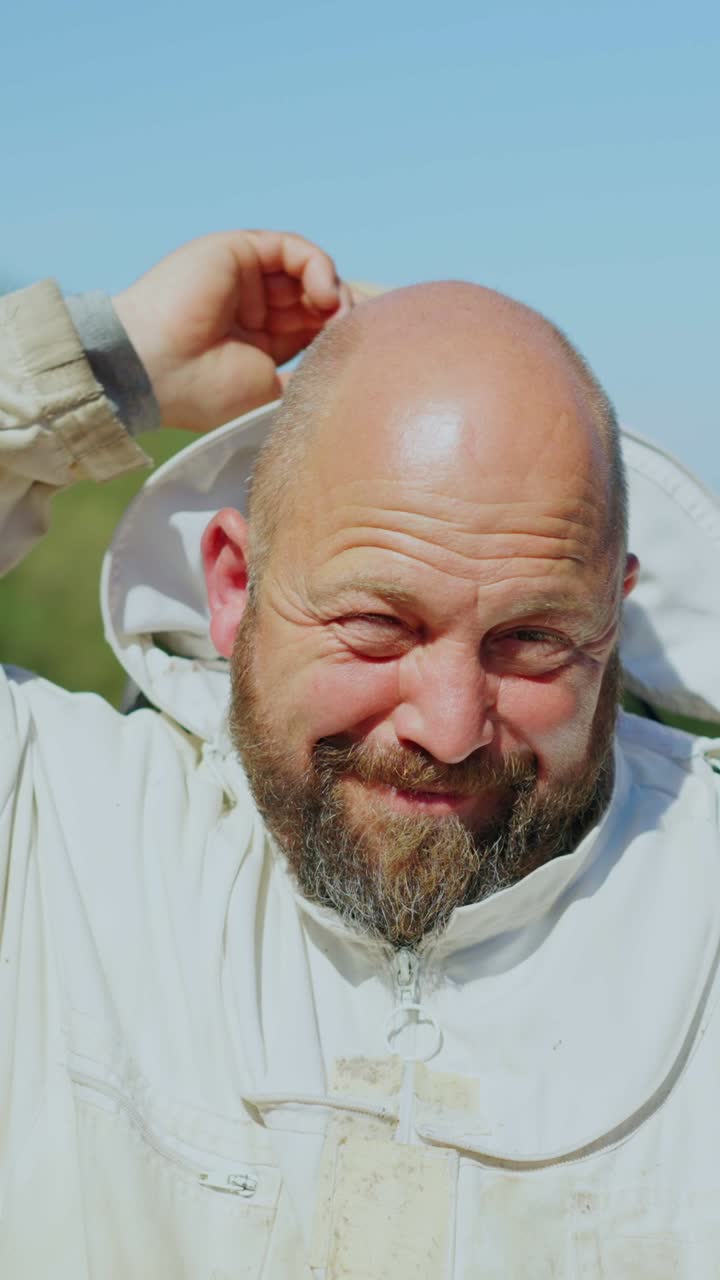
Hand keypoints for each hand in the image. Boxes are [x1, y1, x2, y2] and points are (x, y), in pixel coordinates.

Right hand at [113, 231, 350, 432]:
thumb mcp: (273, 393)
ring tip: (337, 317)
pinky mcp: (240, 251)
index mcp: (259, 342)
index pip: (313, 328)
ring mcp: (246, 278)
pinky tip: (323, 297)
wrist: (155, 369)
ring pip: (308, 272)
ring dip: (334, 293)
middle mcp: (253, 307)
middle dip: (342, 314)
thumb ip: (308, 376)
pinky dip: (318, 268)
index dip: (340, 335)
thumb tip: (351, 370)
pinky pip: (294, 249)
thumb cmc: (206, 392)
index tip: (363, 354)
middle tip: (356, 334)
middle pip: (315, 298)